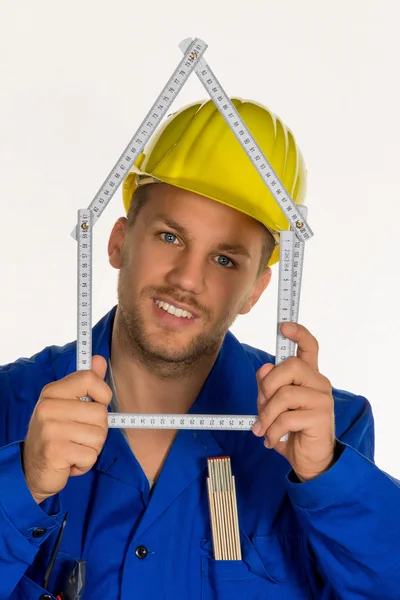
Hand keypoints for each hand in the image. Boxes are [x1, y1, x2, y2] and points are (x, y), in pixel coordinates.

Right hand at [23, 356, 111, 503]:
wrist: (32, 469)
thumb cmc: (55, 434)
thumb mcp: (68, 405)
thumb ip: (86, 383)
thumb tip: (100, 359)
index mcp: (53, 392)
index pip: (89, 378)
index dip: (103, 393)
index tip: (96, 404)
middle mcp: (49, 407)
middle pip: (100, 413)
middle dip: (97, 430)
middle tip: (78, 436)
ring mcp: (50, 429)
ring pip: (98, 435)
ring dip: (92, 448)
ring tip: (74, 448)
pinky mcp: (55, 451)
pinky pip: (91, 455)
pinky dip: (85, 462)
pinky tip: (70, 460)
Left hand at [252, 322, 335, 481]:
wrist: (308, 460)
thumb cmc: (290, 428)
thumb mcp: (272, 404)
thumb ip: (268, 386)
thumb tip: (265, 369)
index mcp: (308, 376)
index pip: (309, 347)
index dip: (298, 334)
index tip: (284, 326)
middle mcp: (319, 383)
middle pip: (291, 366)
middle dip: (268, 385)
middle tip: (261, 405)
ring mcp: (322, 399)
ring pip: (285, 394)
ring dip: (266, 415)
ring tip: (263, 429)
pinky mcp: (320, 418)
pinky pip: (287, 418)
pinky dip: (273, 431)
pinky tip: (272, 440)